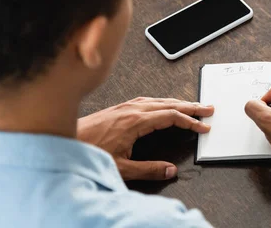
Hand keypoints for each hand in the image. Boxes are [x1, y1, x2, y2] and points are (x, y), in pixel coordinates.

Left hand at [77, 97, 213, 180]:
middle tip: (208, 109)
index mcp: (135, 122)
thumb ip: (148, 169)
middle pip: (168, 104)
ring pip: (158, 100)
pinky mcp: (118, 108)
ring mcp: (124, 107)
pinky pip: (147, 100)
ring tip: (191, 105)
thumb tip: (170, 170)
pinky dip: (162, 101)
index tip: (203, 127)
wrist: (62, 141)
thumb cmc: (88, 153)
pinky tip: (162, 104)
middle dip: (190, 106)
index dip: (190, 122)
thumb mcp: (120, 167)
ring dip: (177, 102)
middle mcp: (131, 110)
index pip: (171, 117)